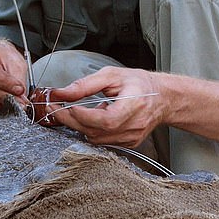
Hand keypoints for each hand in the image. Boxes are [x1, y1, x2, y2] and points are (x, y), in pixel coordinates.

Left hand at [47, 67, 162, 146]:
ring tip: (79, 110)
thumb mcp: (112, 76)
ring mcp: (132, 137)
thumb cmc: (139, 84)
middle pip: (97, 132)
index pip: (106, 119)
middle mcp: (135, 125)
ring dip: (80, 126)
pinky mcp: (129, 143)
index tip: (66, 106)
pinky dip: (92, 131)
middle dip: (72, 121)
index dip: (83, 116)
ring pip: (97, 139)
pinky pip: (102, 142)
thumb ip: (85, 85)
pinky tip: (94, 118)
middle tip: (56, 109)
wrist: (162, 98)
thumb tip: (62, 93)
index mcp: (135, 105)